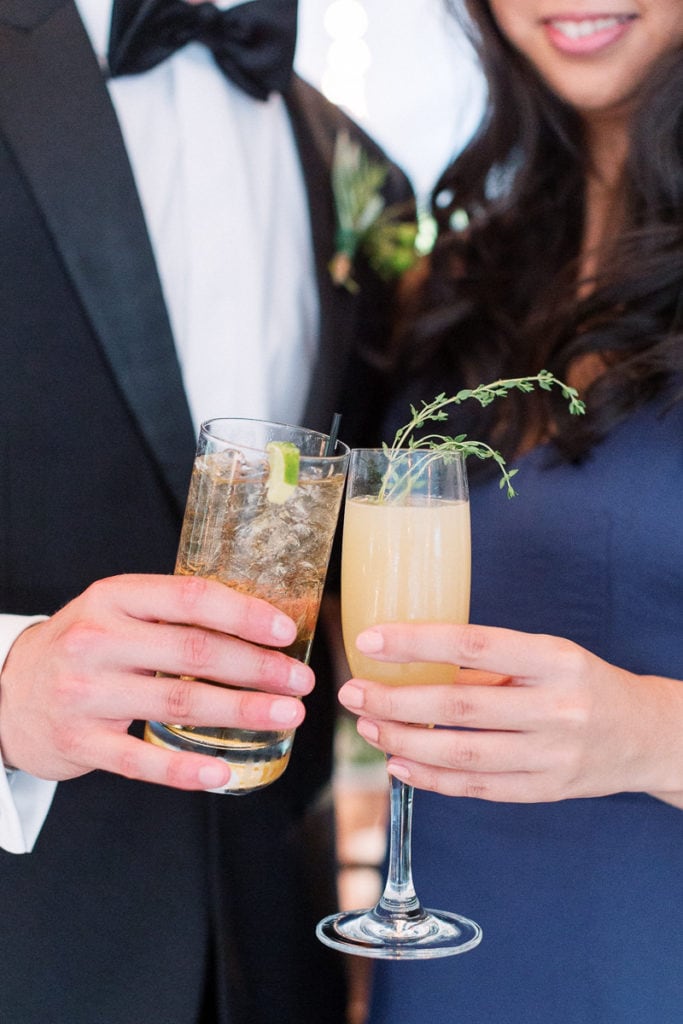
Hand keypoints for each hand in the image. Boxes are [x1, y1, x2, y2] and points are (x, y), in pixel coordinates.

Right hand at [0, 574, 312, 789]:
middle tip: (301, 682)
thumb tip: (259, 623)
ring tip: (286, 716)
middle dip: (258, 667)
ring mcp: (86, 693)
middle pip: (194, 651)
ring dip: (241, 711)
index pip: (189, 598)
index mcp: (113, 598)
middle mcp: (98, 640)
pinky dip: (185, 769)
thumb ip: (171, 612)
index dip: (243, 613)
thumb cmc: (85, 646)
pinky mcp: (79, 742)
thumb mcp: (117, 612)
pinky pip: (141, 760)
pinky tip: (224, 771)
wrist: (9, 692)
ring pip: (179, 701)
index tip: (285, 631)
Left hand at [338, 623, 682, 802]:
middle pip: (459, 706)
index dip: (417, 643)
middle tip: (353, 692)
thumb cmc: (582, 684)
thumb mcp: (547, 655)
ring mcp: (552, 756)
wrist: (644, 735)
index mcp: (555, 660)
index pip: (474, 645)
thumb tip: (411, 659)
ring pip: (462, 753)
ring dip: (404, 740)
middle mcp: (557, 708)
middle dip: (395, 700)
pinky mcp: (545, 792)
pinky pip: (477, 788)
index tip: (371, 640)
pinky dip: (431, 778)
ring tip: (368, 725)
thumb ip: (487, 662)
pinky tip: (398, 762)